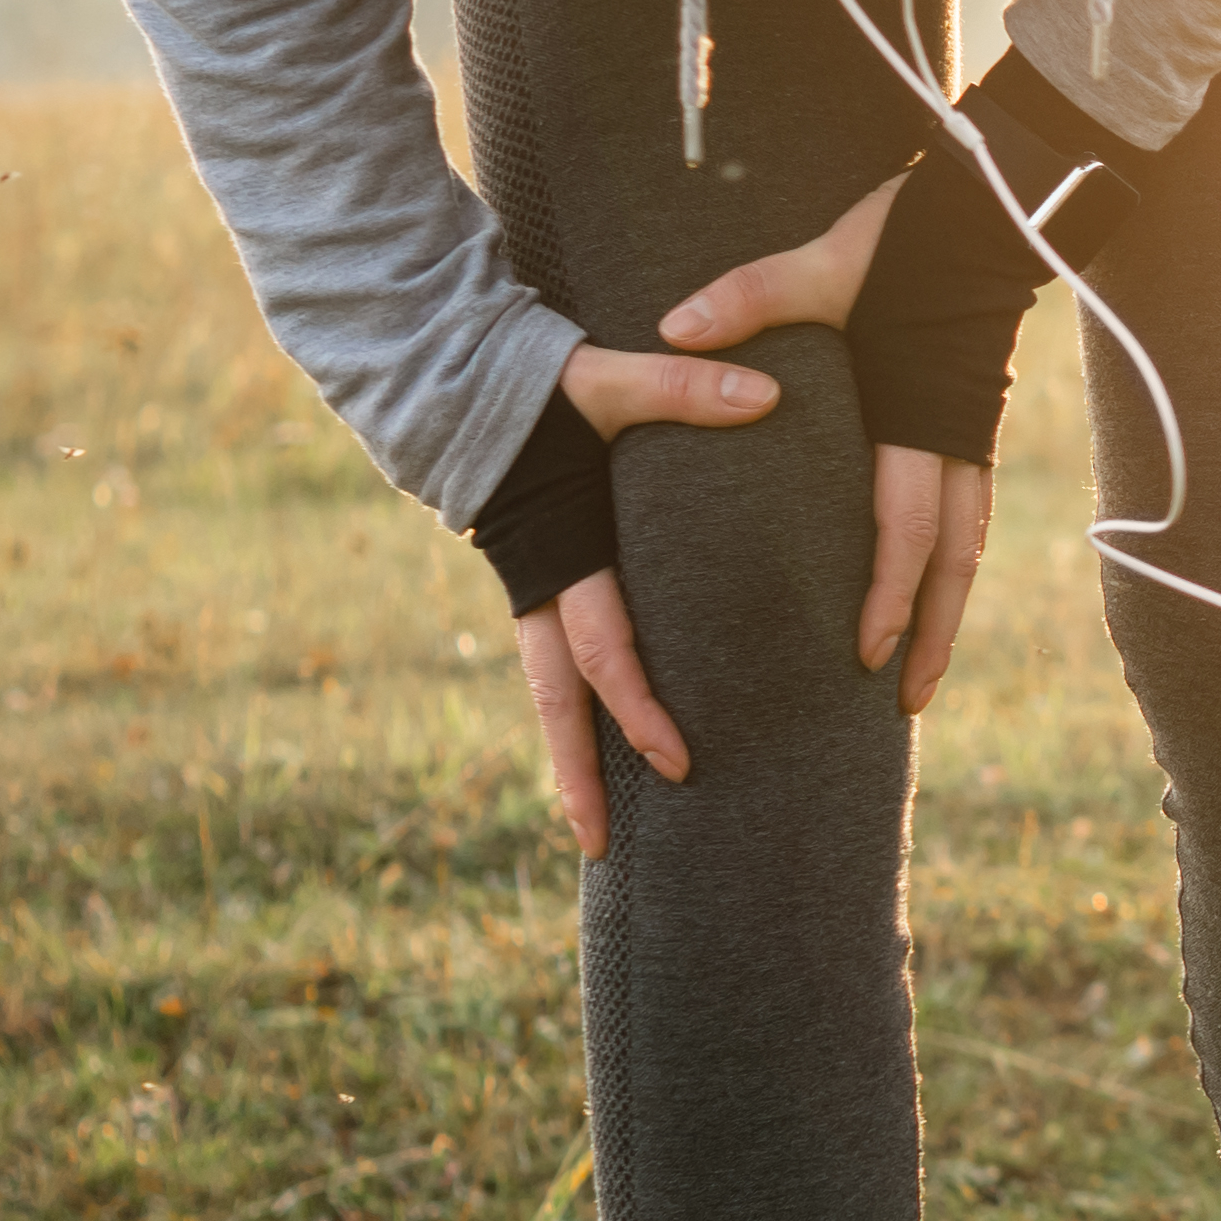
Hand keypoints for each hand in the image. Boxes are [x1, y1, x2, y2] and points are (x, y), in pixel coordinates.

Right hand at [510, 336, 778, 858]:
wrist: (454, 371)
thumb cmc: (538, 379)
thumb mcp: (608, 377)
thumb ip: (682, 387)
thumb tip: (765, 392)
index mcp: (560, 552)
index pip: (601, 651)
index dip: (637, 709)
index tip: (676, 765)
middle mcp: (540, 584)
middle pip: (558, 701)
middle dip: (578, 774)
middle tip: (599, 849)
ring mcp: (533, 587)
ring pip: (550, 692)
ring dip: (571, 757)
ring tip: (594, 831)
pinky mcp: (541, 580)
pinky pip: (557, 662)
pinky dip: (578, 711)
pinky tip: (603, 749)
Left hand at [663, 173, 1001, 708]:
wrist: (984, 211)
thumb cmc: (901, 240)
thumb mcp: (823, 261)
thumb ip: (753, 296)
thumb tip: (675, 328)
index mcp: (918, 415)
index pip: (909, 527)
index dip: (890, 595)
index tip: (865, 654)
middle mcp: (953, 439)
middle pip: (953, 561)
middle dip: (930, 635)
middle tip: (903, 701)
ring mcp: (968, 439)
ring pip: (968, 548)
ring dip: (947, 615)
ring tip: (920, 676)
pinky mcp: (965, 431)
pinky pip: (965, 519)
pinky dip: (949, 570)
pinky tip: (928, 600)